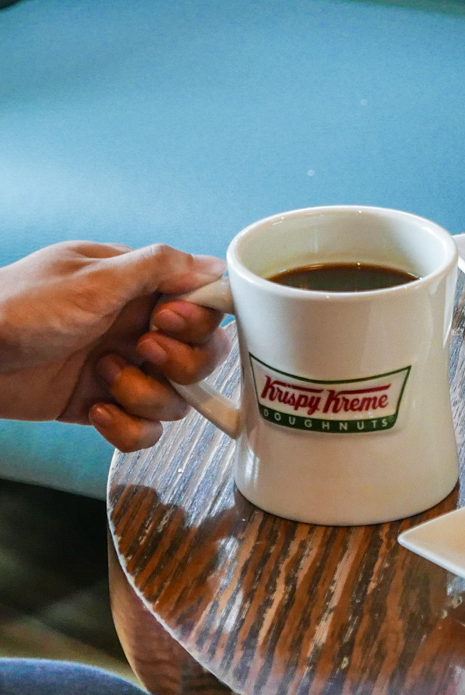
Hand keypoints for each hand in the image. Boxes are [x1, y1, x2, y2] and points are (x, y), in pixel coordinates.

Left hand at [0, 242, 227, 451]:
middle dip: (180, 362)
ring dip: (146, 394)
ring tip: (103, 376)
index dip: (199, 320)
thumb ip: (158, 267)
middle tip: (141, 349)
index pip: (205, 305)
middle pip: (203, 356)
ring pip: (178, 398)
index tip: (166, 319)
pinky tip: (95, 409)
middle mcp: (138, 328)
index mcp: (140, 288)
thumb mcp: (93, 278)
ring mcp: (124, 369)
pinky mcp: (105, 406)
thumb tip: (215, 265)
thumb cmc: (18, 308)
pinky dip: (127, 426)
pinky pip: (145, 430)